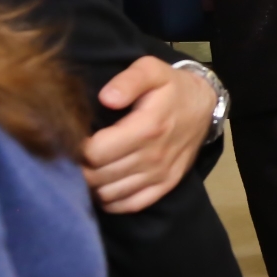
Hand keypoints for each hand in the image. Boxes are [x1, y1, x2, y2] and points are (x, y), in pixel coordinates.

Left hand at [83, 57, 214, 212]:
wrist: (204, 106)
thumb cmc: (171, 87)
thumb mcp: (152, 70)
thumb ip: (129, 80)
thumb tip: (107, 98)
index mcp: (147, 127)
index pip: (95, 153)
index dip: (76, 149)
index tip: (72, 139)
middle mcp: (154, 156)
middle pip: (97, 176)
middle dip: (79, 168)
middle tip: (73, 155)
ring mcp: (160, 174)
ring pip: (109, 194)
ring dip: (91, 185)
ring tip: (87, 168)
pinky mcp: (165, 185)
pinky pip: (129, 205)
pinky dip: (110, 201)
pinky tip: (104, 185)